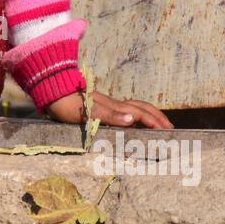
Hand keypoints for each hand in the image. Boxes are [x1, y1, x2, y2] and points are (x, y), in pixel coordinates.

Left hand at [46, 89, 172, 129]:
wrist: (53, 91)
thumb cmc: (69, 104)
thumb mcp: (89, 112)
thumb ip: (110, 115)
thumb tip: (132, 120)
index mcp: (114, 106)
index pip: (141, 114)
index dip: (156, 122)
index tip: (170, 132)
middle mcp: (114, 104)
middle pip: (142, 108)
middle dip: (158, 117)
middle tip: (171, 128)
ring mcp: (108, 104)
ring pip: (135, 108)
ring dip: (149, 115)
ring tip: (158, 125)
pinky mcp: (101, 106)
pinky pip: (126, 110)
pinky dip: (137, 115)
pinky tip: (134, 122)